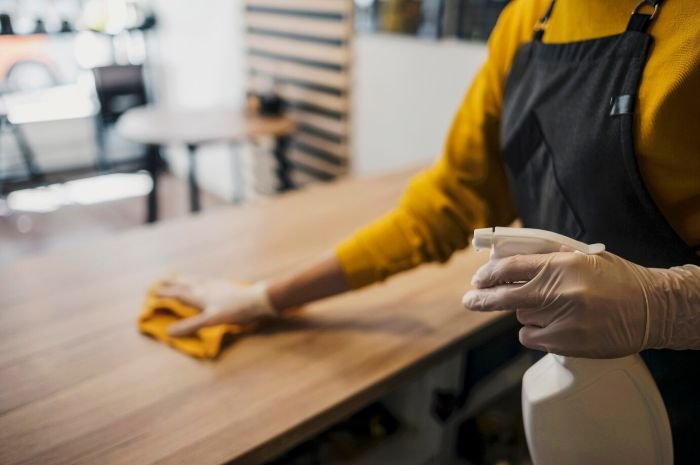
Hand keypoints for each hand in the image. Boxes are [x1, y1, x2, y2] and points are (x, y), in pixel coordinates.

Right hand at [156, 276, 277, 336]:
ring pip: (196, 280)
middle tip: (161, 279)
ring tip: (178, 276)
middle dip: (172, 283)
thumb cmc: (234, 310)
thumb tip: (168, 332)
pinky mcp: (226, 285)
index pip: (178, 294)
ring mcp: (216, 284)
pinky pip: (207, 280)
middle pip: (185, 283)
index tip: (153, 292)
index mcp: (199, 295)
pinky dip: (199, 280)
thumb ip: (190, 326)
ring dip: (185, 279)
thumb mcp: (210, 320)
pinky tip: (205, 282)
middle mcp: (205, 287)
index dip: (165, 293)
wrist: (256, 299)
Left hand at [462, 251, 699, 357]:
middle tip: (469, 300)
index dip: (489, 274)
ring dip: (527, 313)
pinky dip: (536, 332)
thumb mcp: (582, 257)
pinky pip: (531, 337)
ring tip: (555, 309)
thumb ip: (546, 257)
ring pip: (522, 317)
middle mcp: (559, 291)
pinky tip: (556, 325)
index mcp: (562, 265)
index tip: (478, 279)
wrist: (651, 309)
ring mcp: (562, 319)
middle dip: (482, 299)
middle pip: (505, 296)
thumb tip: (507, 258)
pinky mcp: (566, 342)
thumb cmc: (616, 279)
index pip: (511, 267)